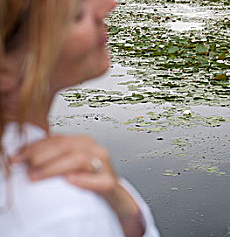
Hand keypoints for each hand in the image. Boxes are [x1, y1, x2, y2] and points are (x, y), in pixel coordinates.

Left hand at [12, 134, 144, 236]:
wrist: (110, 193)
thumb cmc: (87, 178)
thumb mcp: (69, 163)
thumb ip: (54, 155)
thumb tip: (22, 155)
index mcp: (85, 142)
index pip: (58, 139)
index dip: (35, 146)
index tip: (17, 157)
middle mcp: (96, 150)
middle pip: (66, 147)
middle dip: (41, 156)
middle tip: (25, 168)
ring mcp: (105, 166)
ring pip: (79, 159)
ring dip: (54, 168)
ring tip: (37, 176)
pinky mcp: (109, 182)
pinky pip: (98, 180)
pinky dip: (84, 180)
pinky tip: (70, 180)